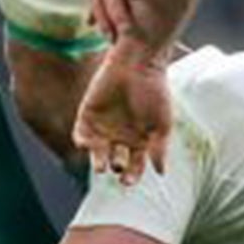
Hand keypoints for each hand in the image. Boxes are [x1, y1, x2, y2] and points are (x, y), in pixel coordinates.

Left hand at [72, 43, 172, 184]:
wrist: (138, 62)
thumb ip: (159, 148)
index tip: (127, 181)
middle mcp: (121, 135)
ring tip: (101, 166)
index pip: (134, 165)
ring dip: (97, 161)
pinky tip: (87, 145)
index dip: (131, 176)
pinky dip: (82, 142)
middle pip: (115, 161)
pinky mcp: (88, 114)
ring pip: (97, 152)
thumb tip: (161, 173)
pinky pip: (81, 134)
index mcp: (140, 139)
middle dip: (115, 168)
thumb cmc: (154, 91)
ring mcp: (104, 126)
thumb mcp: (161, 123)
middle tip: (116, 167)